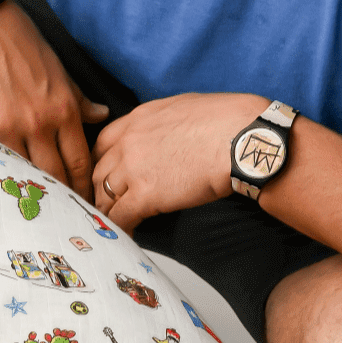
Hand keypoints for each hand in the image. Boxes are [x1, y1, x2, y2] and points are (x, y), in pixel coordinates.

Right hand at [0, 1, 108, 196]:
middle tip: (61, 214)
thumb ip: (77, 98)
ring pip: (22, 175)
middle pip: (54, 177)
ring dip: (28, 191)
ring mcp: (4, 128)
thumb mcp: (56, 66)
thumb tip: (101, 115)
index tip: (83, 200)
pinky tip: (0, 187)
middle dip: (60, 197)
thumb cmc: (15, 40)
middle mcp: (37, 123)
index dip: (83, 187)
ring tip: (31, 207)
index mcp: (62, 108)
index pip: (79, 162)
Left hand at [91, 92, 265, 231]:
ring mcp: (133, 168)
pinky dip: (120, 227)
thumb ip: (164, 122)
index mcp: (139, 118)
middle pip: (100, 169)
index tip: (104, 173)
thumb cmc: (227, 121)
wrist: (242, 138)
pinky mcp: (145, 194)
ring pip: (105, 194)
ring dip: (107, 209)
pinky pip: (121, 215)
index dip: (101, 161)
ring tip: (112, 222)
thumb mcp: (185, 107)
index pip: (103, 142)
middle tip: (104, 202)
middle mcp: (129, 141)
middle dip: (99, 188)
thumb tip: (168, 133)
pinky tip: (125, 235)